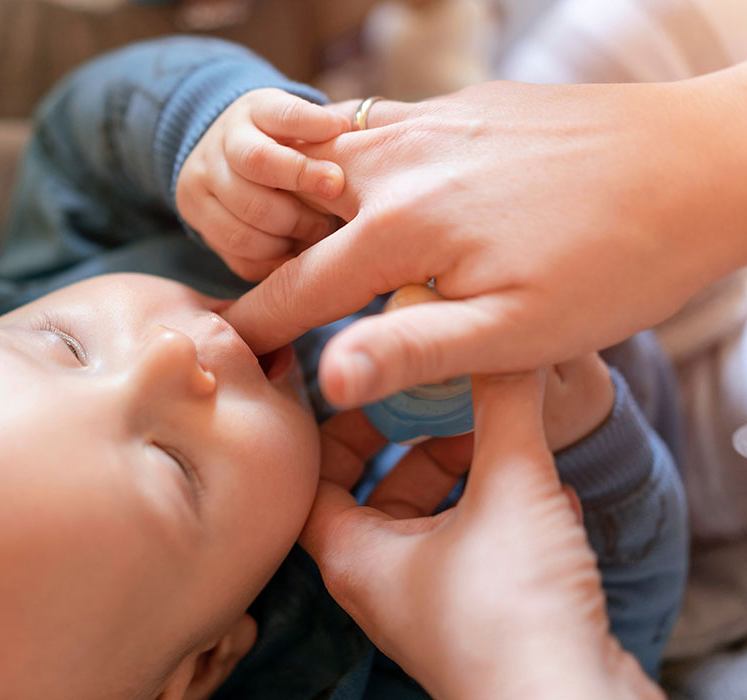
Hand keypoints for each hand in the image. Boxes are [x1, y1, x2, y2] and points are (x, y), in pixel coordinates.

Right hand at [175, 88, 350, 280]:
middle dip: (298, 209)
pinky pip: (234, 253)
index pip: (280, 123)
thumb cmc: (282, 140)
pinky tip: (289, 254)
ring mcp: (199, 184)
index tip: (338, 180)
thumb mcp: (300, 120)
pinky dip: (267, 260)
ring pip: (241, 226)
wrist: (224, 149)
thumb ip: (323, 127)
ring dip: (284, 237)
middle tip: (326, 221)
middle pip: (254, 179)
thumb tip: (347, 133)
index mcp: (253, 111)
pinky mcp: (195, 218)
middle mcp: (217, 145)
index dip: (308, 156)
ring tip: (310, 235)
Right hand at [224, 67, 746, 404]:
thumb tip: (327, 378)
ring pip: (330, 161)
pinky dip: (358, 165)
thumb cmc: (616, 261)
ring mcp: (428, 121)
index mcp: (399, 225)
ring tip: (321, 249)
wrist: (700, 164)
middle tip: (279, 305)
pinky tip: (386, 195)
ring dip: (310, 206)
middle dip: (273, 257)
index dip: (257, 326)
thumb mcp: (517, 332)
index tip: (228, 353)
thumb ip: (411, 351)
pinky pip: (379, 128)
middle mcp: (396, 160)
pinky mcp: (460, 105)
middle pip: (294, 212)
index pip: (296, 286)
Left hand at [302, 372, 661, 698]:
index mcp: (356, 558)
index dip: (341, 430)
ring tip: (514, 440)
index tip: (378, 393)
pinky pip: (485, 552)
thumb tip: (509, 348)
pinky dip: (512, 517)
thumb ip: (505, 412)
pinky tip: (555, 495)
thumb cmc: (515, 615)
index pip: (318, 480)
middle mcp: (386, 586)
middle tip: (457, 406)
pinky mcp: (487, 622)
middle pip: (385, 495)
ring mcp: (437, 608)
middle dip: (426, 448)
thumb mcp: (511, 490)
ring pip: (442, 522)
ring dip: (477, 479)